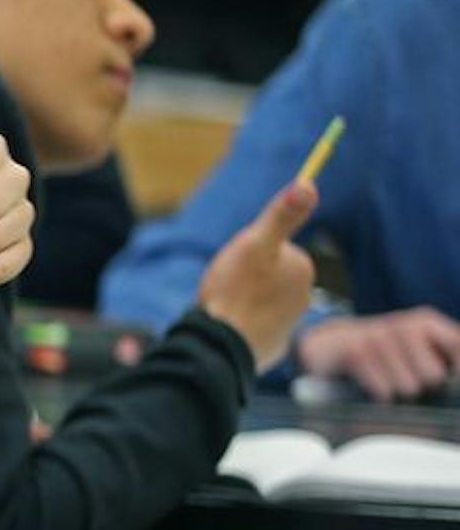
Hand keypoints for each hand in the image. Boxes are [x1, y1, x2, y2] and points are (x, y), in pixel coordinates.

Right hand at [195, 179, 317, 372]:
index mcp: (302, 267)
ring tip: (224, 307)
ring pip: (261, 301)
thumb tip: (309, 183)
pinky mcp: (273, 346)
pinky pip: (256, 327)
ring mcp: (289, 324)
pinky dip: (243, 325)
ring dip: (244, 301)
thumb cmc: (235, 291)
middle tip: (226, 285)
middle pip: (268, 276)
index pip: (274, 249)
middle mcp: (303, 296)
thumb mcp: (255, 243)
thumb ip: (282, 214)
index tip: (235, 265)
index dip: (250, 252)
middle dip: (248, 277)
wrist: (221, 346)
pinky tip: (229, 326)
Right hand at [296, 307, 459, 402]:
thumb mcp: (417, 348)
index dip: (457, 370)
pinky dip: (379, 395)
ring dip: (397, 392)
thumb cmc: (384, 355)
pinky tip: (371, 385)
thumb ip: (447, 358)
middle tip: (405, 378)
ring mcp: (379, 336)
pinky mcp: (356, 352)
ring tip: (386, 381)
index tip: (448, 384)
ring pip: (409, 387)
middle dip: (422, 386)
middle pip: (434, 376)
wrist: (330, 346)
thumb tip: (455, 382)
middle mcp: (406, 325)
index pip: (458, 345)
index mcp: (428, 323)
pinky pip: (384, 391)